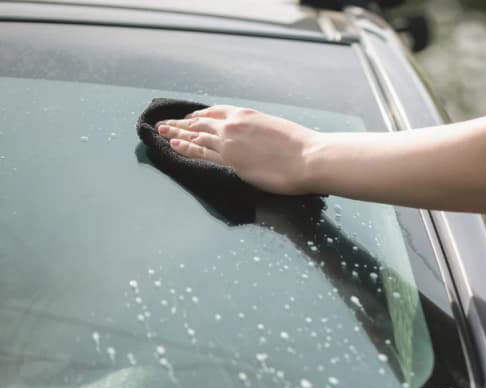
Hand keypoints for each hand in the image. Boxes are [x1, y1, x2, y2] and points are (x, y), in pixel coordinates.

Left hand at [156, 105, 319, 195]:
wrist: (309, 158)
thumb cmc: (302, 147)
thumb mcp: (278, 129)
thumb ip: (261, 131)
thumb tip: (257, 139)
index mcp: (247, 114)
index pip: (216, 112)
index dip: (200, 115)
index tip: (190, 117)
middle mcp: (233, 124)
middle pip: (199, 122)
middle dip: (180, 122)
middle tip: (164, 122)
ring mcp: (229, 142)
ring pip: (195, 135)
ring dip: (175, 132)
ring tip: (160, 131)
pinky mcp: (229, 160)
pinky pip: (199, 152)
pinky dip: (184, 147)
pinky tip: (172, 144)